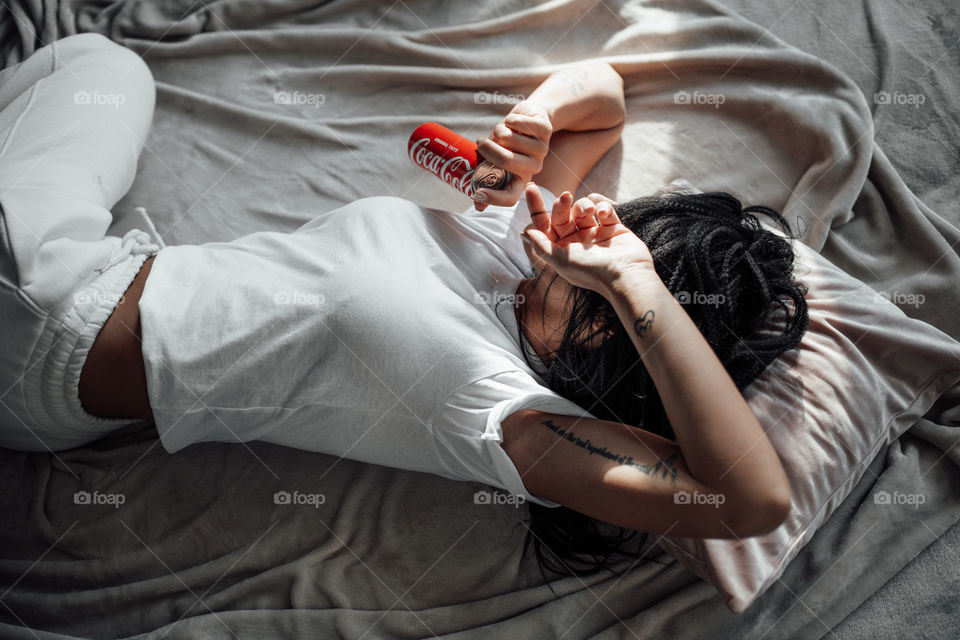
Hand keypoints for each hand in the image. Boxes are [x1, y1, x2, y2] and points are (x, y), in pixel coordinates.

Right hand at [473, 100, 552, 210]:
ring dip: (499, 130)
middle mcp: (534, 167)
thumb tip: (477, 204)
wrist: (529, 117)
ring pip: (509, 138)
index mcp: (521, 178)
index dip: (495, 199)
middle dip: (489, 149)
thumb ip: (486, 177)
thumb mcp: (495, 159)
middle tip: (480, 143)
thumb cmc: (507, 142)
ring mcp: (541, 149)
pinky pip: (517, 123)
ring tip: (502, 130)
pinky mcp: (545, 130)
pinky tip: (514, 122)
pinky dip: (509, 119)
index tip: (478, 194)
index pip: (511, 197)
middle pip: (506, 161)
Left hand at [521, 183, 656, 295]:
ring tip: (590, 210)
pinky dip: (603, 208)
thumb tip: (524, 233)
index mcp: (561, 250)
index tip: (531, 188)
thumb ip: (541, 245)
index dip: (536, 208)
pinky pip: (604, 209)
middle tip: (564, 197)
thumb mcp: (560, 259)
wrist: (625, 275)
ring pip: (582, 209)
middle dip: (561, 204)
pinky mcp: (613, 228)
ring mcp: (595, 234)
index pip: (544, 225)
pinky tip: (604, 215)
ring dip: (583, 205)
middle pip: (562, 214)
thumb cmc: (591, 270)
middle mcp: (576, 242)